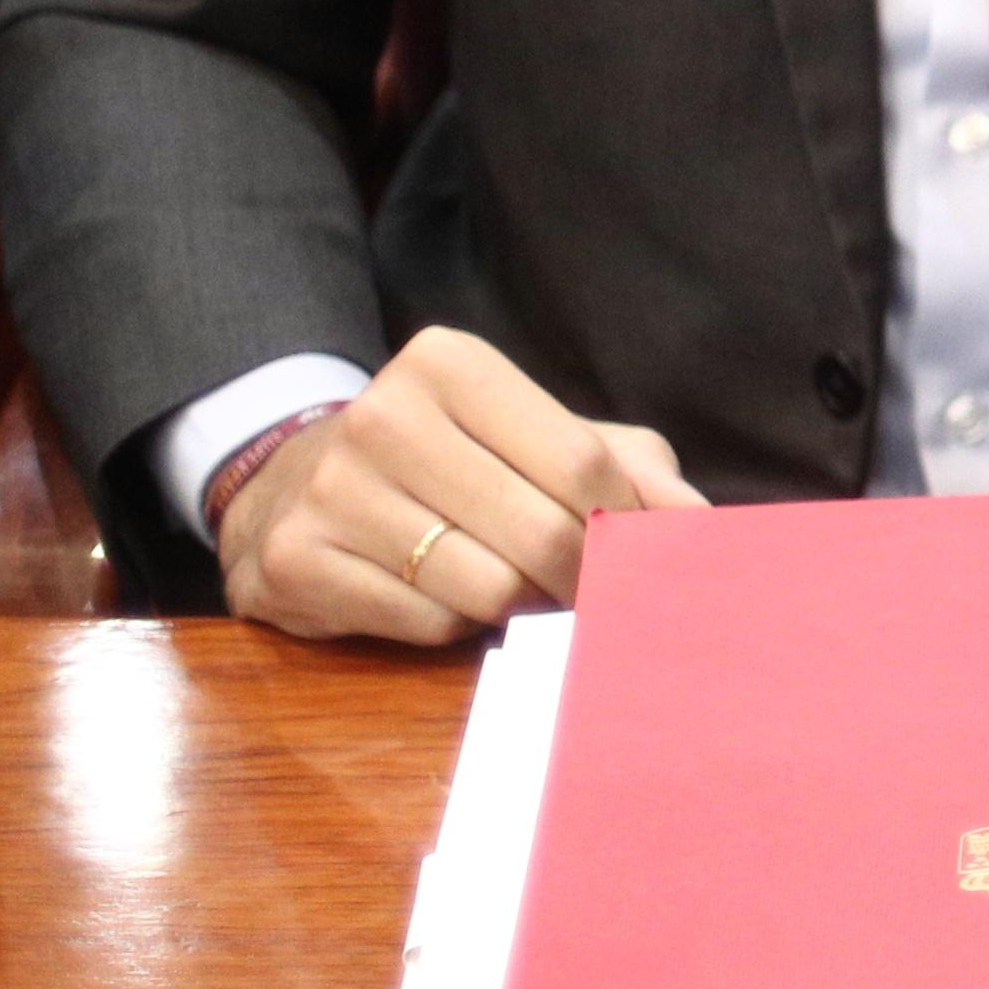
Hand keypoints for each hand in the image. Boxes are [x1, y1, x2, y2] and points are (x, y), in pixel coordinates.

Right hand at [213, 324, 705, 646]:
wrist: (293, 483)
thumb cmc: (451, 457)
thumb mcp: (536, 434)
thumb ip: (627, 466)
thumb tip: (694, 522)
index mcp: (450, 364)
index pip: (580, 462)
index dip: (628, 524)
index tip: (645, 555)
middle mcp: (383, 417)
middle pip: (541, 531)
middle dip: (585, 576)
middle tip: (595, 592)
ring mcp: (333, 491)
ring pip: (487, 587)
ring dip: (521, 603)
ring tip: (515, 585)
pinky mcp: (296, 561)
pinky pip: (427, 622)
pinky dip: (455, 623)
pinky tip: (440, 594)